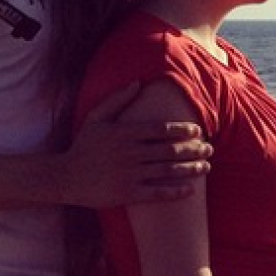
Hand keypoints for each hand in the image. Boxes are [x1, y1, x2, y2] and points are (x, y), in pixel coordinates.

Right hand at [65, 83, 211, 207]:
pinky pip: (157, 193)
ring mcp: (130, 174)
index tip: (198, 131)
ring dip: (190, 169)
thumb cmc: (83, 146)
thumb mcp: (96, 118)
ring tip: (206, 167)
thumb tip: (138, 82)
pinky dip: (176, 191)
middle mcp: (130, 153)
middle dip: (193, 149)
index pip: (161, 129)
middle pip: (169, 150)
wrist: (65, 177)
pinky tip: (190, 189)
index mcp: (125, 133)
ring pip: (168, 171)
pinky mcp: (128, 193)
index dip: (183, 130)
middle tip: (209, 148)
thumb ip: (117, 100)